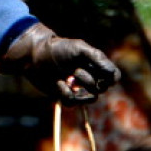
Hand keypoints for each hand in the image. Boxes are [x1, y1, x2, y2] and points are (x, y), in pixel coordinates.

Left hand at [0, 22, 118, 103]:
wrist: (35, 56)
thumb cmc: (57, 49)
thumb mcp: (79, 48)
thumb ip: (97, 58)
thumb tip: (114, 76)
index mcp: (94, 64)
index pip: (113, 76)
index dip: (111, 78)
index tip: (106, 76)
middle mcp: (89, 76)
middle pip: (102, 87)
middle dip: (89, 79)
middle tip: (76, 70)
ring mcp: (78, 88)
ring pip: (91, 98)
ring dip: (79, 88)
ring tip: (67, 76)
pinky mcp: (66, 96)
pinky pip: (73, 102)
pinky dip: (66, 92)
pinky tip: (58, 83)